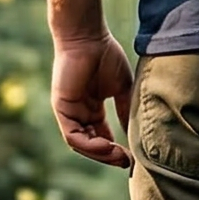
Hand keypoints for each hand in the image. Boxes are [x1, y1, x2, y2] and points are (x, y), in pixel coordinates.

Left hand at [51, 33, 134, 168]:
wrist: (89, 37)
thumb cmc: (106, 55)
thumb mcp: (122, 89)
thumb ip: (126, 111)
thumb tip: (136, 136)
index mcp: (93, 108)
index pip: (102, 137)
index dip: (116, 150)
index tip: (133, 157)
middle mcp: (80, 112)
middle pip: (92, 144)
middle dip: (109, 156)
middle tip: (127, 162)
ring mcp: (69, 112)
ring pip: (81, 144)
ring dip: (100, 153)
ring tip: (119, 156)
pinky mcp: (62, 108)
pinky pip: (72, 135)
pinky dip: (89, 144)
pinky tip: (107, 145)